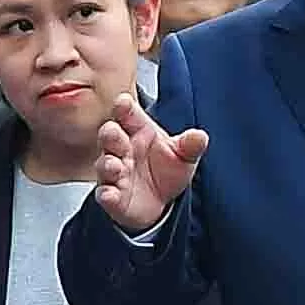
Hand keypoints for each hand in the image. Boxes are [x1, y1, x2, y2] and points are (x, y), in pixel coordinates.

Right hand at [92, 95, 209, 233]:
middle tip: (113, 132)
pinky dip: (106, 195)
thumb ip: (190, 145)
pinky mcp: (114, 197)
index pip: (127, 113)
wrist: (163, 201)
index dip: (124, 107)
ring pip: (105, 165)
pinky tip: (110, 195)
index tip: (123, 102)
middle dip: (110, 133)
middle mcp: (122, 149)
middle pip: (110, 135)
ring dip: (107, 165)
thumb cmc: (166, 169)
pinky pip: (105, 195)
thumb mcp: (183, 155)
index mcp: (138, 131)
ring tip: (115, 166)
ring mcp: (115, 173)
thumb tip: (200, 137)